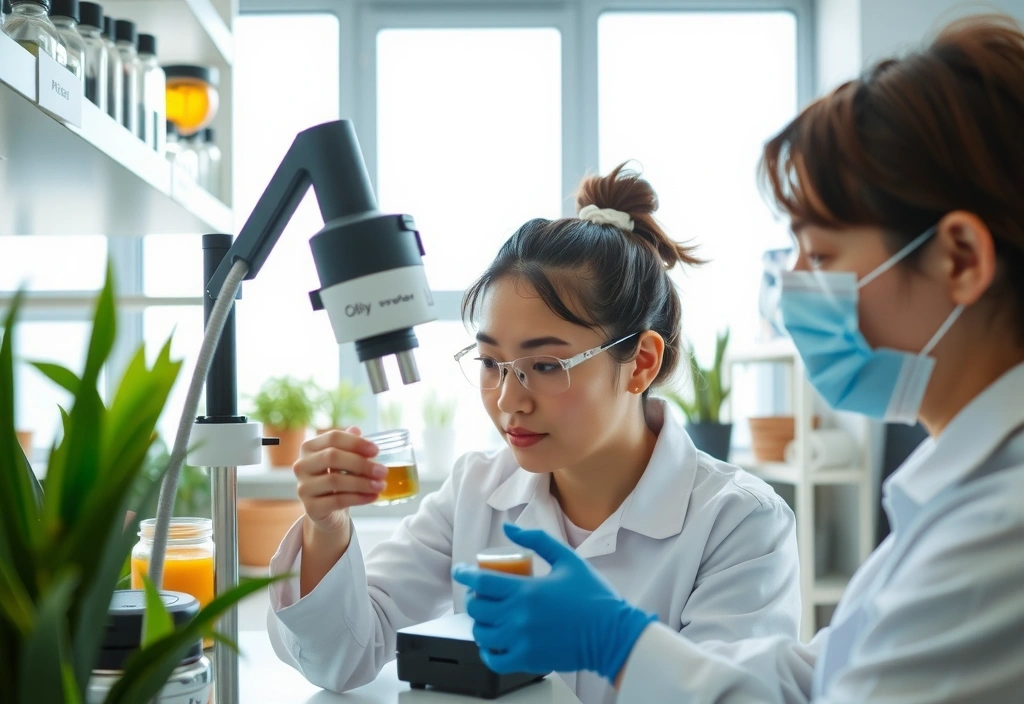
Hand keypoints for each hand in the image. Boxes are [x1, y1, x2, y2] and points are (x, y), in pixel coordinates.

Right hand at [293, 427, 386, 533]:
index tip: (376, 450)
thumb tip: (356, 429)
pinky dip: (358, 498)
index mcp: (309, 447)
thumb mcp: (343, 460)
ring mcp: (303, 487)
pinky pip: (337, 501)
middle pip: (332, 457)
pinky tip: (372, 497)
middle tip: (383, 471)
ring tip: (381, 485)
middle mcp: (301, 465)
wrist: (328, 511)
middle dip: (361, 463)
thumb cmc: (337, 479)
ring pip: (335, 480)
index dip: (356, 442)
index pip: (333, 437)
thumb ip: (349, 445)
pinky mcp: (311, 508)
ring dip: (363, 483)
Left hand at [452, 523, 655, 681]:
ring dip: (479, 624)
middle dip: (474, 598)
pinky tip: (494, 642)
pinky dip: (488, 651)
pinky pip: (495, 660)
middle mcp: (519, 617)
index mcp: (527, 591)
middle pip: (477, 609)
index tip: (460, 570)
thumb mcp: (567, 559)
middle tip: (481, 594)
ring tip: (488, 617)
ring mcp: (522, 641)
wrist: (612, 634)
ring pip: (482, 634)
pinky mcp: (528, 660)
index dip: (464, 574)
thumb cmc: (593, 597)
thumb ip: (536, 540)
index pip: (481, 582)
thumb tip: (509, 528)